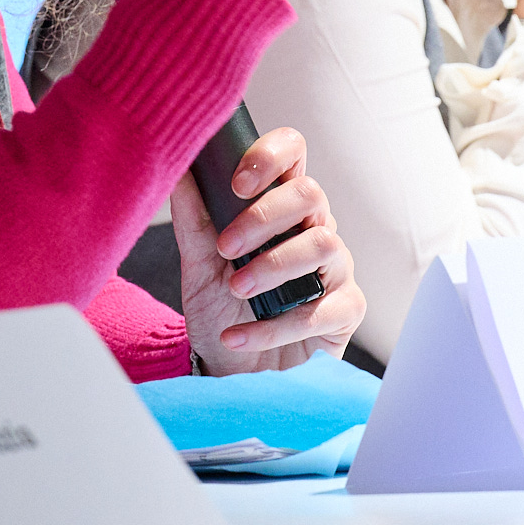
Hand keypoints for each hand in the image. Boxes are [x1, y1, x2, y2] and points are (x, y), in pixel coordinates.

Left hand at [172, 126, 362, 372]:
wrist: (229, 370)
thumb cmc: (220, 309)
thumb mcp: (198, 263)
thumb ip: (193, 218)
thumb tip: (177, 171)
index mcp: (280, 206)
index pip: (292, 154)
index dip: (271, 156)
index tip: (236, 185)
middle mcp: (314, 229)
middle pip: (310, 193)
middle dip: (264, 217)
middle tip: (226, 247)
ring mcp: (336, 269)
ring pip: (324, 245)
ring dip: (274, 267)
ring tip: (237, 289)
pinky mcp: (346, 311)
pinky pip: (324, 309)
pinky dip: (275, 326)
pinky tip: (240, 336)